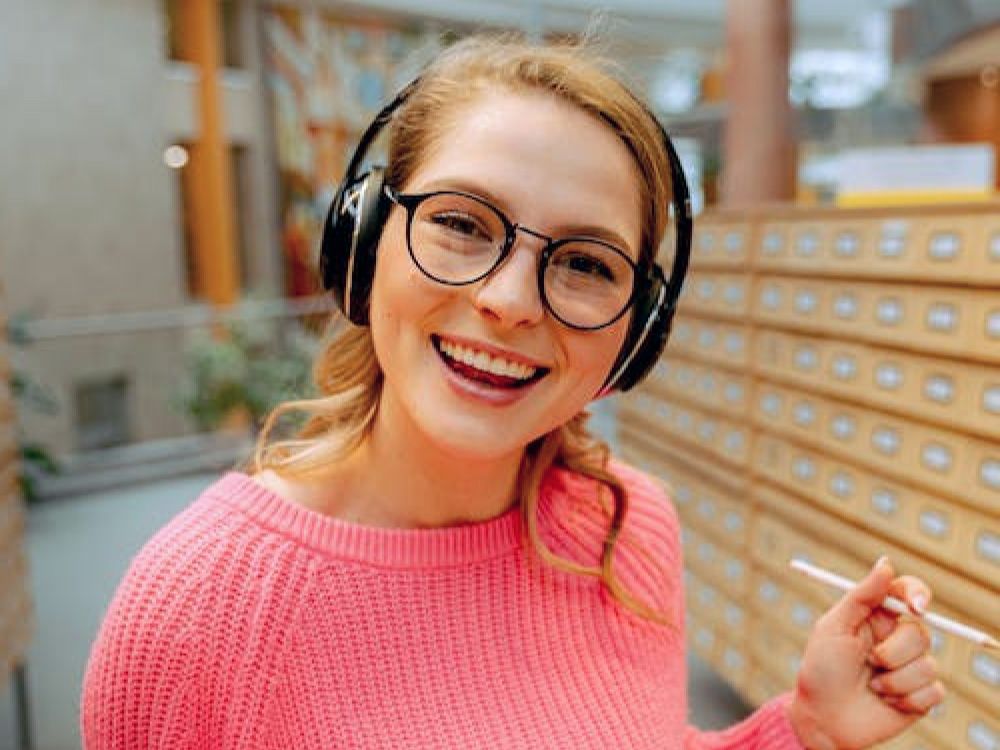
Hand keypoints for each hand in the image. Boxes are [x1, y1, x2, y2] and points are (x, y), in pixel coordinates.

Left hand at [785, 556, 945, 749]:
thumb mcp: (834, 627)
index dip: (917, 595)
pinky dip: (905, 698)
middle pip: (920, 631)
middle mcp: (896, 640)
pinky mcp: (920, 697)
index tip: (915, 605)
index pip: (907, 594)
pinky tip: (885, 701)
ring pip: (927, 664)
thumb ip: (861, 596)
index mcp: (876, 617)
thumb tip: (886, 563)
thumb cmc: (822, 670)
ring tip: (872, 685)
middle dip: (894, 650)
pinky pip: (933, 691)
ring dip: (894, 679)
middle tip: (871, 660)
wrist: (823, 719)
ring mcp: (910, 668)